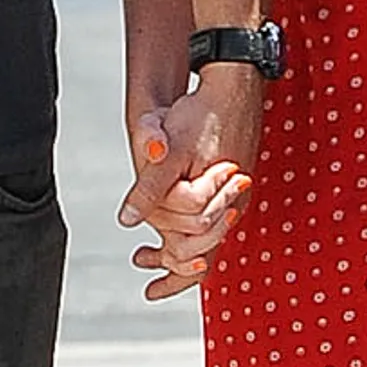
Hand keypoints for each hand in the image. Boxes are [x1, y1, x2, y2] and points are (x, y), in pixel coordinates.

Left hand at [118, 68, 264, 301]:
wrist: (236, 80)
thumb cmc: (203, 113)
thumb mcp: (169, 151)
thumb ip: (149, 188)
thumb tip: (128, 221)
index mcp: (218, 202)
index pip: (198, 256)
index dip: (172, 276)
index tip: (147, 286)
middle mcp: (234, 202)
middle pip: (204, 250)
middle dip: (172, 264)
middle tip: (141, 262)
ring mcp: (237, 191)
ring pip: (209, 232)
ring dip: (179, 243)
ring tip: (149, 251)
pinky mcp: (235, 178)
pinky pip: (214, 213)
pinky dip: (191, 223)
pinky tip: (175, 215)